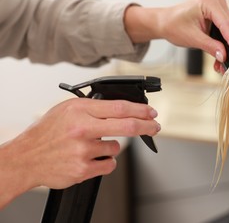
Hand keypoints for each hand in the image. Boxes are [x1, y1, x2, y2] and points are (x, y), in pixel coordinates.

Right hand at [0, 98, 159, 204]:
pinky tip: (91, 159)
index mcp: (80, 110)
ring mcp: (83, 151)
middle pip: (127, 127)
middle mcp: (83, 129)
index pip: (120, 107)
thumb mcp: (67, 110)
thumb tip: (122, 108)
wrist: (25, 159)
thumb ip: (93, 107)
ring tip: (90, 146)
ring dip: (110, 147)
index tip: (151, 112)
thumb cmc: (47, 133)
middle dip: (146, 127)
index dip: (141, 110)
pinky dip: (105, 162)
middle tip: (155, 127)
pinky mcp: (83, 169)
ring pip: (116, 148)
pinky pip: (109, 165)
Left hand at [124, 0, 228, 72]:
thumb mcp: (192, 38)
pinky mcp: (218, 13)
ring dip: (226, 46)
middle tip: (223, 64)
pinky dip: (223, 42)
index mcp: (209, 1)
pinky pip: (225, 29)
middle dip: (228, 46)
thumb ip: (209, 46)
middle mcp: (216, 0)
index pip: (226, 24)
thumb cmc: (174, 25)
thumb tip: (223, 55)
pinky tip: (218, 54)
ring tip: (219, 62)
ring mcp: (218, 6)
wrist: (165, 22)